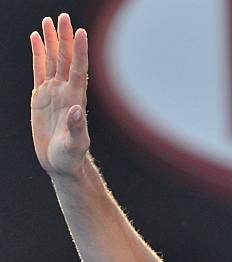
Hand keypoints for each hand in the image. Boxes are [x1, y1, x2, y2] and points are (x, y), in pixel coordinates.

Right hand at [30, 14, 89, 179]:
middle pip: (66, 60)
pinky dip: (38, 54)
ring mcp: (53, 92)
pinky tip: (37, 38)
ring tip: (49, 21)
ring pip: (52, 61)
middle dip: (64, 38)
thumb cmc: (71, 156)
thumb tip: (76, 109)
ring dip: (52, 41)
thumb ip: (75, 127)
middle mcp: (66, 91)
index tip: (81, 32)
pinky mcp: (41, 97)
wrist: (60, 162)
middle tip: (63, 16)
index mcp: (76, 99)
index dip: (80, 51)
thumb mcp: (75, 144)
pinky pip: (39, 70)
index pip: (79, 70)